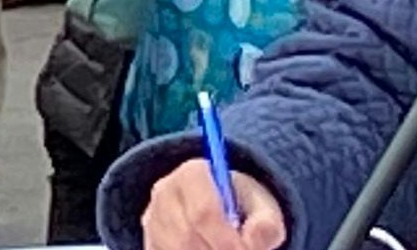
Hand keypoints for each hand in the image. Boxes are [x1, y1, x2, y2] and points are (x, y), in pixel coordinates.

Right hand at [141, 162, 286, 249]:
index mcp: (193, 174)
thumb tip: (254, 239)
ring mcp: (153, 220)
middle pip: (186, 238)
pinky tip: (208, 249)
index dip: (225, 240)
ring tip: (226, 249)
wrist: (221, 209)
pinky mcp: (150, 243)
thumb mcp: (263, 207)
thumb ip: (266, 223)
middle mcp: (165, 194)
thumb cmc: (242, 206)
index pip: (203, 211)